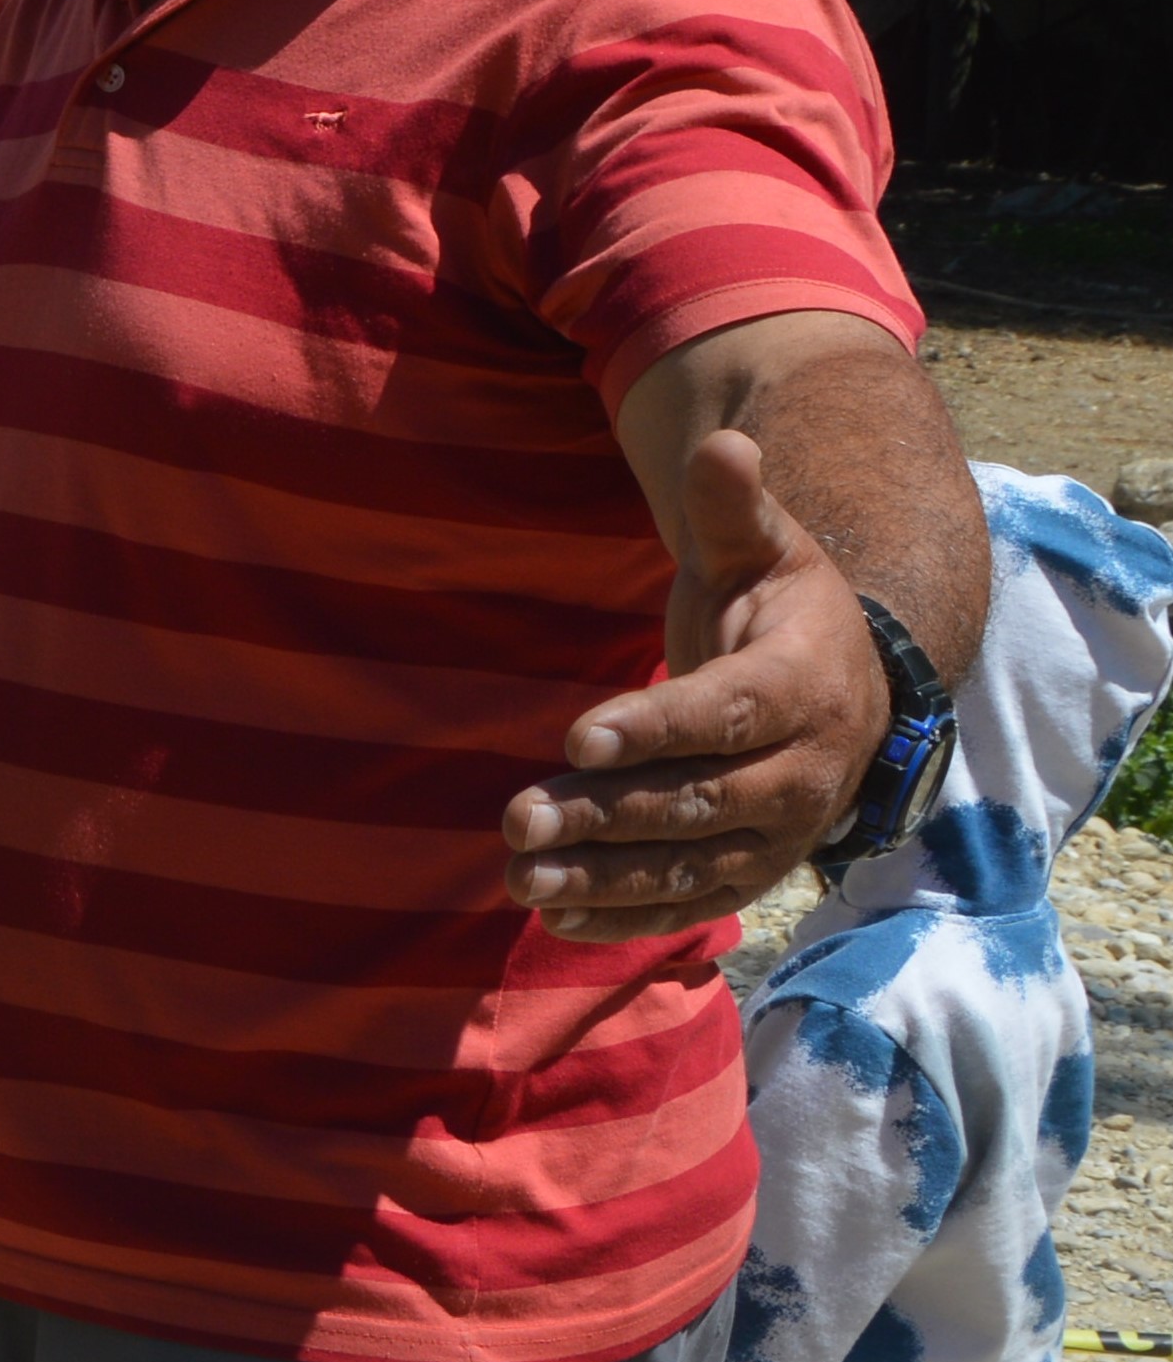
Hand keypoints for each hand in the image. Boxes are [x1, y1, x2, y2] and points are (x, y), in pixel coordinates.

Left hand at [504, 430, 889, 940]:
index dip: (655, 728)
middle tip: (517, 819)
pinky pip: (690, 903)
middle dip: (606, 813)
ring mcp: (779, 832)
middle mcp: (803, 771)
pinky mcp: (752, 871)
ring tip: (520, 877)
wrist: (844, 684)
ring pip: (688, 863)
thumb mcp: (766, 547)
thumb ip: (736, 506)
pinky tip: (552, 918)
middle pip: (696, 800)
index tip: (577, 738)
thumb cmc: (780, 608)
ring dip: (602, 878)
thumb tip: (724, 443)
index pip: (725, 713)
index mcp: (805, 686)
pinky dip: (623, 917)